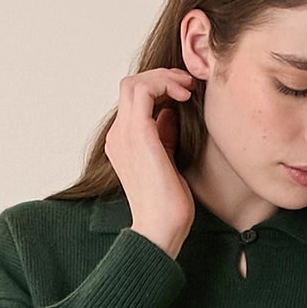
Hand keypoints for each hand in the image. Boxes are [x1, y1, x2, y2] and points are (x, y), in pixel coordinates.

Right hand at [104, 67, 197, 257]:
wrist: (160, 230)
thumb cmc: (168, 206)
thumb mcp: (168, 161)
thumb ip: (165, 136)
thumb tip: (169, 112)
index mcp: (122, 142)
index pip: (133, 99)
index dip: (159, 87)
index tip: (184, 92)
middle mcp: (118, 136)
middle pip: (131, 85)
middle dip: (162, 77)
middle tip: (188, 84)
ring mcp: (124, 134)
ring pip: (135, 83)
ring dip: (164, 77)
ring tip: (187, 87)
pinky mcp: (138, 135)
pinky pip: (145, 91)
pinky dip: (165, 85)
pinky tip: (184, 96)